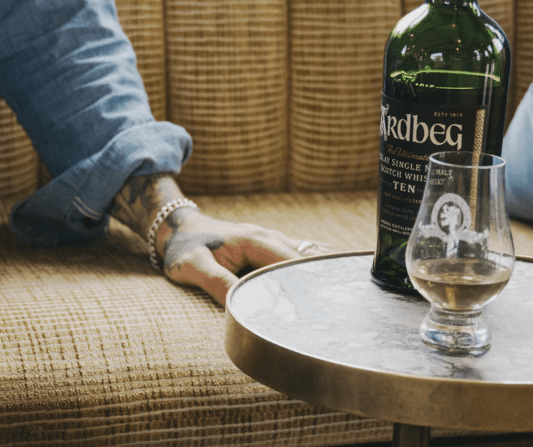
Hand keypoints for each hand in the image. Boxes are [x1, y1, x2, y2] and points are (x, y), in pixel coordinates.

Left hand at [110, 174, 330, 304]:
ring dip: (329, 268)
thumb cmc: (183, 248)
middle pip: (309, 258)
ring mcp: (273, 238)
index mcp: (255, 241)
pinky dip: (321, 264)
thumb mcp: (192, 267)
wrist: (176, 227)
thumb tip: (241, 305)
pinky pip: (304, 253)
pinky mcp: (272, 245)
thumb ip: (217, 283)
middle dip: (328, 277)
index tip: (328, 302)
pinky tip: (340, 275)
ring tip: (357, 289)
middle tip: (352, 301)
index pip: (291, 263)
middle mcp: (270, 236)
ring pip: (311, 252)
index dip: (310, 282)